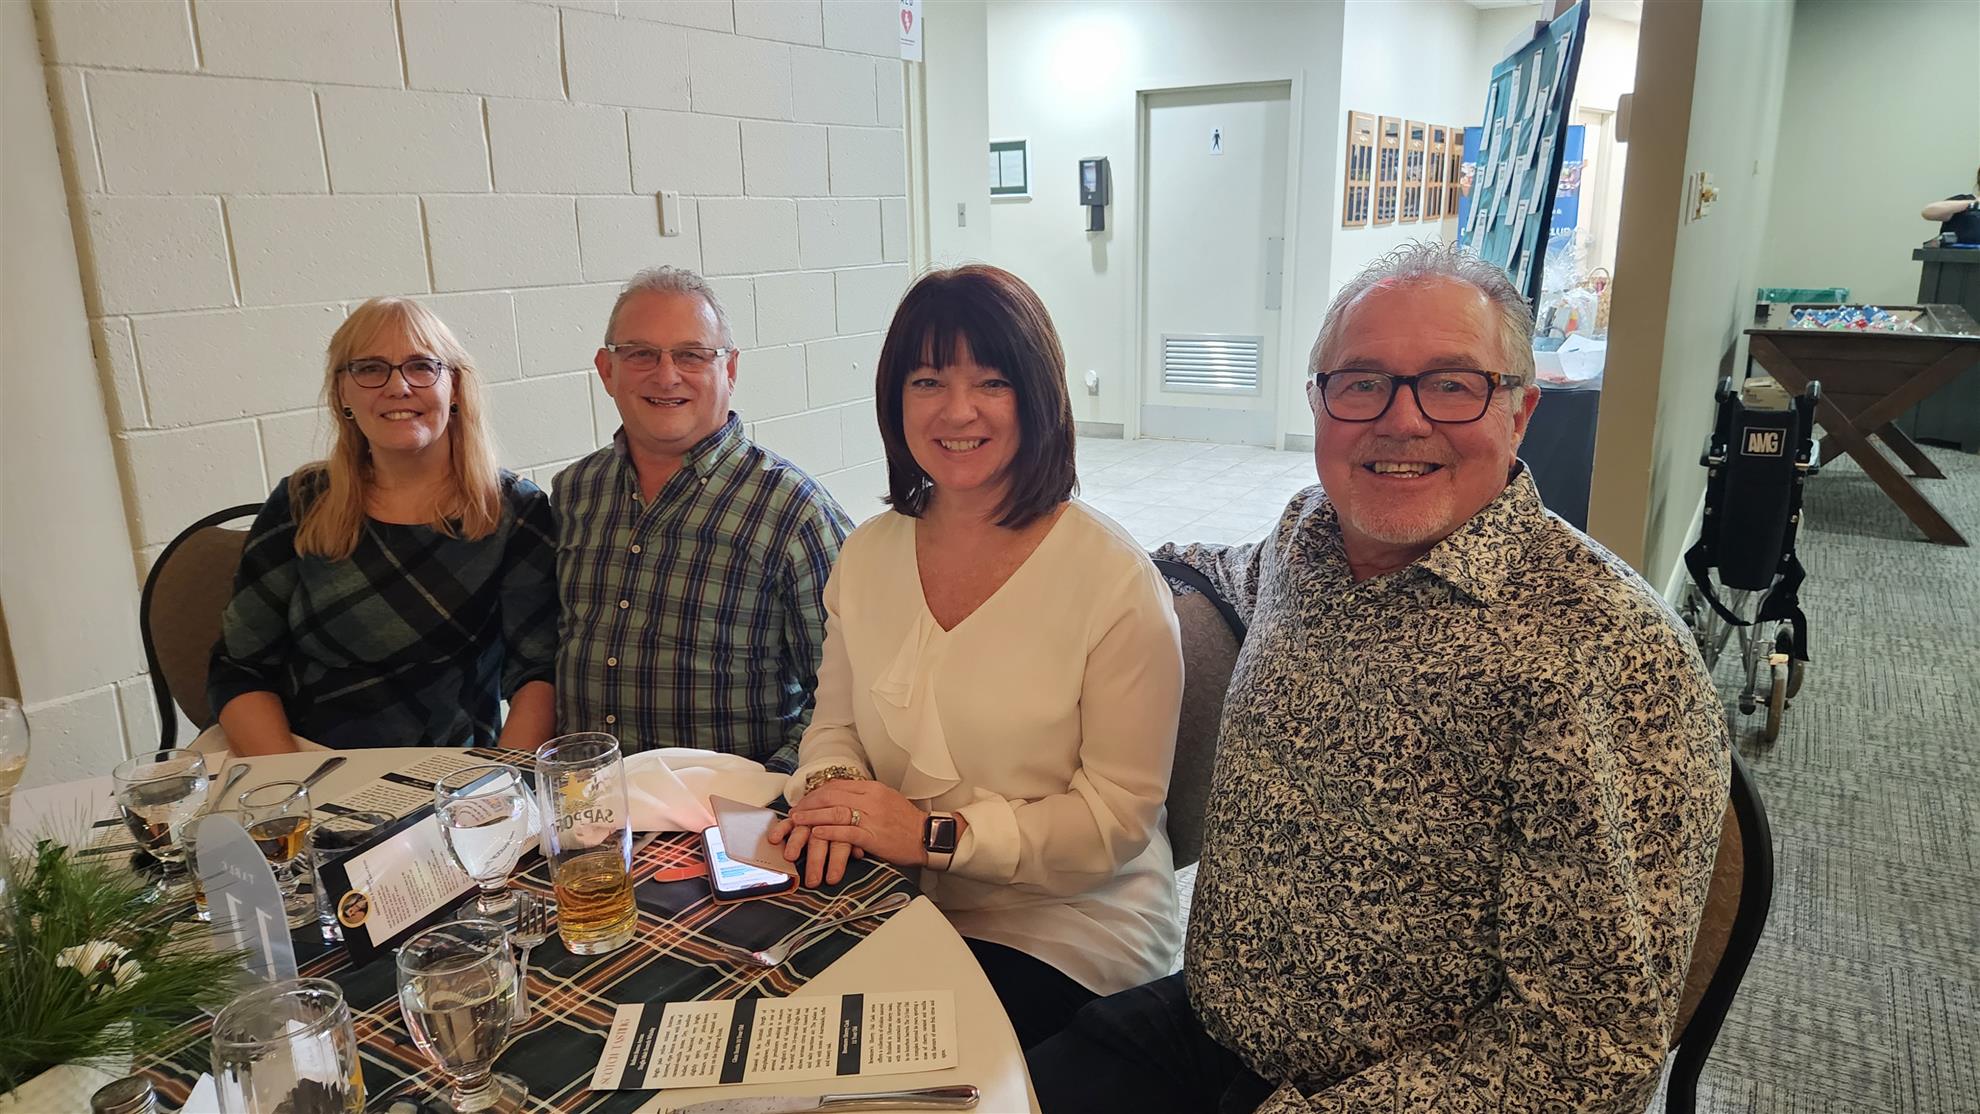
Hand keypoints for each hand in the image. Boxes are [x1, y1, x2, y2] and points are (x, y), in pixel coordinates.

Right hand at [767, 816, 856, 886]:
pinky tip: (774, 838)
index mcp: (844, 826)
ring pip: (803, 828)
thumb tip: (859, 852)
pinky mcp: (797, 816)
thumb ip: (857, 842)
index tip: (832, 879)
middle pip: (821, 839)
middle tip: (812, 881)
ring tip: (790, 857)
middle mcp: (826, 820)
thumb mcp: (858, 832)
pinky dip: (781, 828)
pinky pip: (789, 820)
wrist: (845, 796)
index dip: (837, 862)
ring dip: (796, 843)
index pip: (841, 843)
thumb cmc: (851, 821)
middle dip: (816, 861)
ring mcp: (811, 817)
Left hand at [780, 781, 930, 876]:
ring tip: (798, 821)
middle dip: (809, 804)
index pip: (837, 785)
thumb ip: (865, 798)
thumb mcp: (886, 800)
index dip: (816, 793)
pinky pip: (847, 832)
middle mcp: (871, 799)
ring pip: (836, 812)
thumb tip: (842, 798)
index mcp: (873, 788)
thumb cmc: (906, 822)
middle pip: (832, 796)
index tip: (804, 801)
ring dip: (813, 817)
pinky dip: (829, 832)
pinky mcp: (873, 836)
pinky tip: (816, 834)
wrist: (927, 836)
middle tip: (795, 812)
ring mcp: (872, 817)